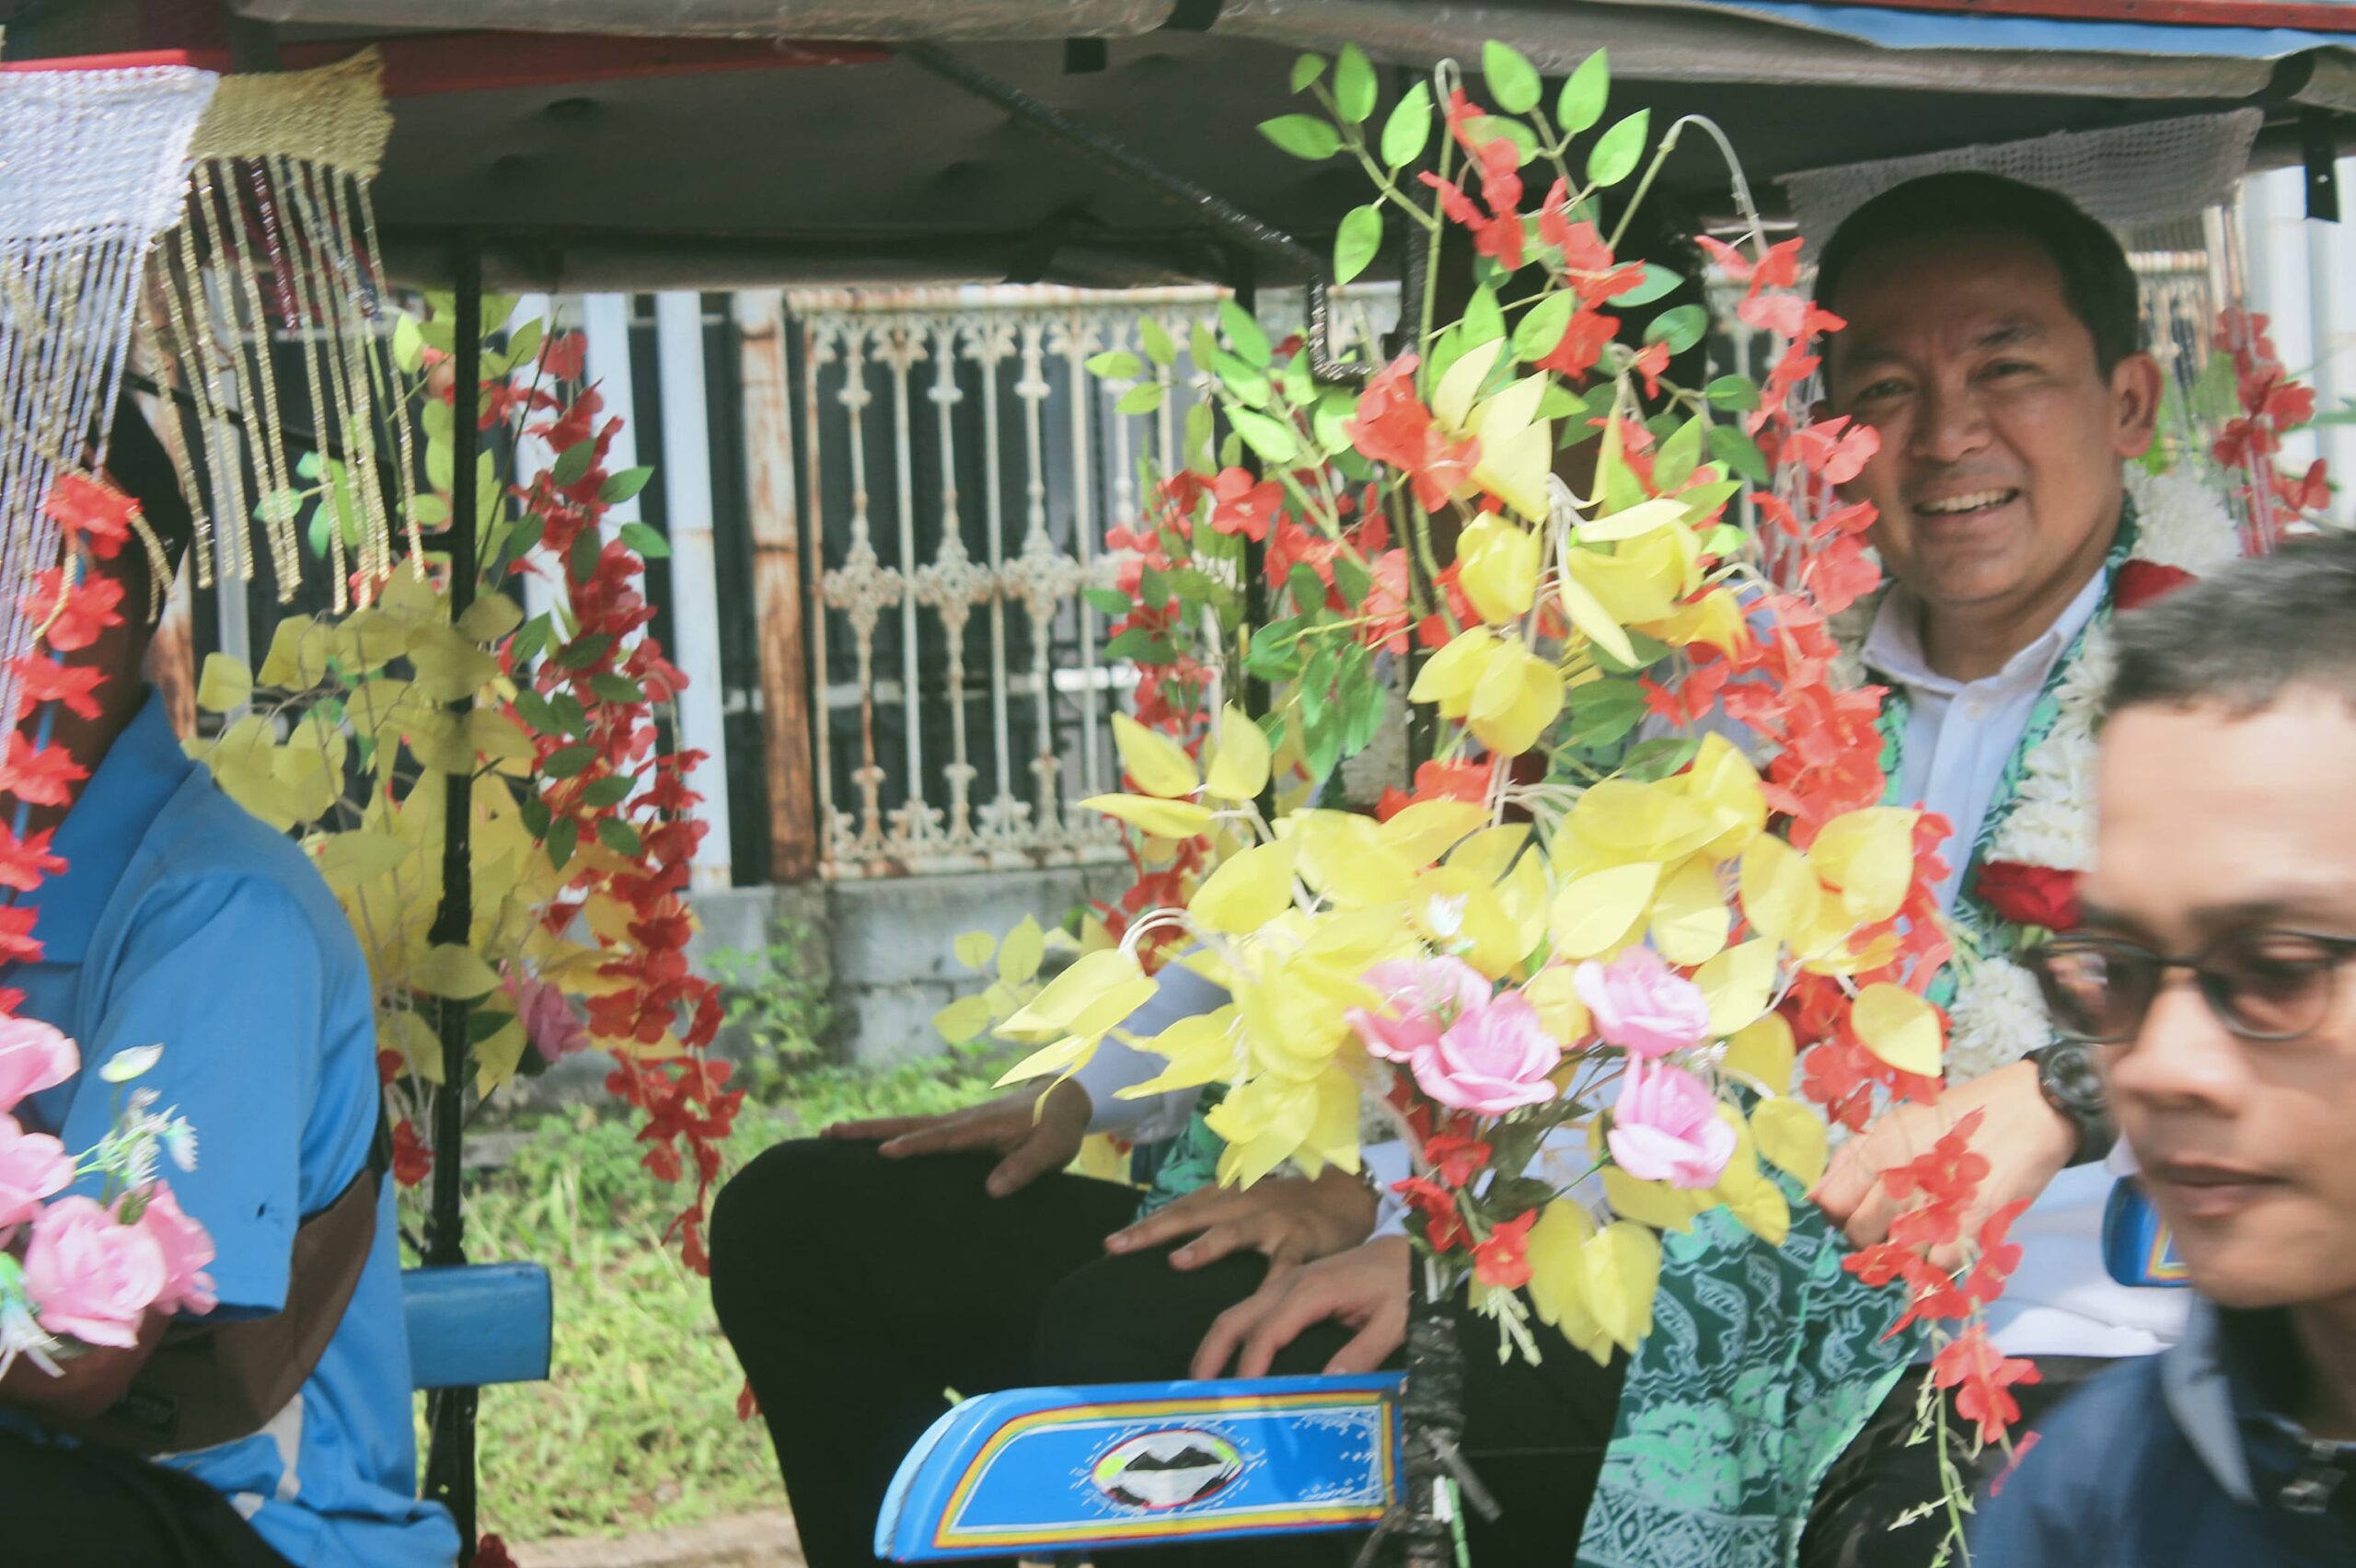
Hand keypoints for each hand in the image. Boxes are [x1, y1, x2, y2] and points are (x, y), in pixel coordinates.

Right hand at [822, 1078, 1090, 1197]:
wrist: (1064, 1098)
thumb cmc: (1058, 1127)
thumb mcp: (1052, 1150)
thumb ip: (1026, 1168)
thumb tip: (991, 1190)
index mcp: (982, 1126)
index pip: (941, 1137)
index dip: (914, 1146)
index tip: (883, 1153)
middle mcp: (961, 1121)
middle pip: (908, 1123)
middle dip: (869, 1129)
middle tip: (830, 1132)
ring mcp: (955, 1123)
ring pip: (907, 1125)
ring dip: (870, 1129)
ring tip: (829, 1134)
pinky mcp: (956, 1130)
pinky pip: (917, 1132)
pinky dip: (888, 1135)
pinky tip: (866, 1146)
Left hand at [1104, 1166, 1378, 1272]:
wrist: (1345, 1193)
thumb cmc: (1286, 1208)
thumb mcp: (1245, 1207)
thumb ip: (1213, 1225)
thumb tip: (1171, 1252)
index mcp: (1226, 1198)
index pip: (1179, 1210)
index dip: (1145, 1226)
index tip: (1110, 1245)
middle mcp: (1244, 1205)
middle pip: (1193, 1214)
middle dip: (1154, 1231)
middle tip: (1118, 1247)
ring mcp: (1273, 1222)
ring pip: (1235, 1232)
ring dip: (1206, 1245)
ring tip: (1178, 1260)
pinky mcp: (1302, 1241)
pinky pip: (1285, 1266)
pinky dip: (1271, 1286)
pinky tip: (1260, 1305)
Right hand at [1190, 1236, 1409, 1379]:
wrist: (1406, 1250)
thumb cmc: (1401, 1285)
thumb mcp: (1393, 1322)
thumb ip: (1362, 1353)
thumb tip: (1326, 1385)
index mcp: (1311, 1290)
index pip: (1267, 1331)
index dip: (1249, 1365)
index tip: (1237, 1397)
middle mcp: (1290, 1283)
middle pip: (1236, 1317)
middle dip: (1211, 1353)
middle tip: (1196, 1391)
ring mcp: (1286, 1281)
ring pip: (1238, 1311)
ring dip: (1216, 1343)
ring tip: (1203, 1380)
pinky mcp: (1289, 1285)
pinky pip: (1251, 1309)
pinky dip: (1233, 1333)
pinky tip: (1228, 1357)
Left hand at [1811, 1059, 2075, 1270]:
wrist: (2031, 1109)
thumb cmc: (1961, 1119)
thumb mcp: (1900, 1125)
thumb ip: (1857, 1158)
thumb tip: (1818, 1194)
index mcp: (1877, 1149)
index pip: (1829, 1202)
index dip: (1828, 1221)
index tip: (1836, 1227)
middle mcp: (1900, 1177)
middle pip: (1858, 1234)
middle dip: (1865, 1244)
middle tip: (1882, 1239)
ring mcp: (1935, 1203)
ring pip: (1896, 1256)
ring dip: (1901, 1261)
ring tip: (1914, 1249)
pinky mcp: (1973, 1224)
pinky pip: (1939, 1266)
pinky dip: (1936, 1272)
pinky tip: (1939, 1260)